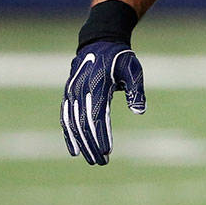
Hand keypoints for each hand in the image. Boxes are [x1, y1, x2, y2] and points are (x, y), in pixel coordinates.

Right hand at [61, 42, 145, 164]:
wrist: (99, 42)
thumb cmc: (120, 58)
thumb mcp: (133, 69)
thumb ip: (136, 90)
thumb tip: (140, 111)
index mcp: (97, 85)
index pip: (97, 115)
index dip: (101, 134)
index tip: (107, 151)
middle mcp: (80, 91)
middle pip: (83, 124)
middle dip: (92, 145)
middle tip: (101, 162)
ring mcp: (71, 93)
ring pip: (72, 124)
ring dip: (81, 144)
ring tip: (91, 160)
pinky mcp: (68, 95)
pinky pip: (66, 118)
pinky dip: (69, 135)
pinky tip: (74, 150)